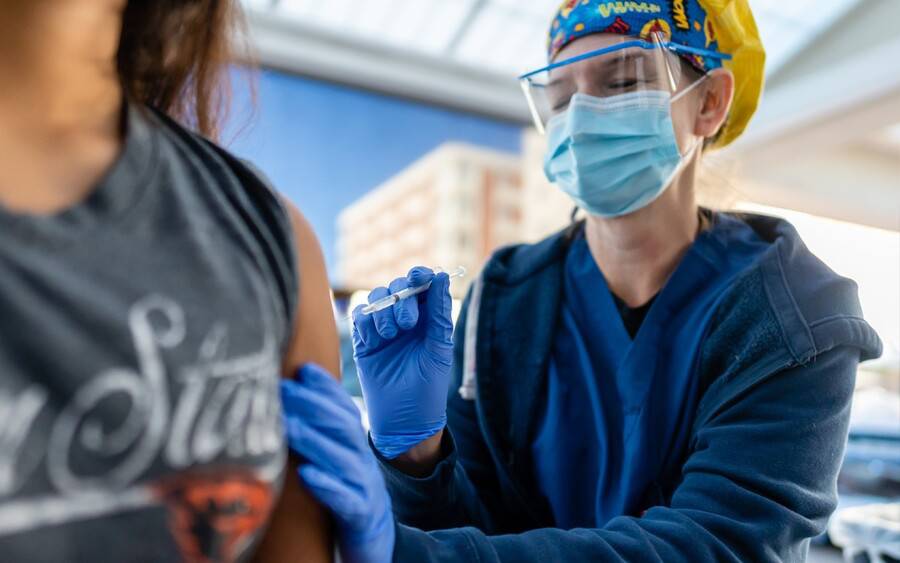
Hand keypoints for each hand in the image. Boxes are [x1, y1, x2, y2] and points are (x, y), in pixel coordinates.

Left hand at [280, 364, 393, 562]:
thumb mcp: (335, 459)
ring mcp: (364, 488)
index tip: (304, 369)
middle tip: (284, 390)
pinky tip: (307, 475)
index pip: (344, 409)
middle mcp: (361, 460)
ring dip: (314, 440)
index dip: (327, 388)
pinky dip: (328, 486)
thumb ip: (319, 434)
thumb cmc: (345, 494)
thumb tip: (289, 402)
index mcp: (354, 445)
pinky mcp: (360, 518)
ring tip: (289, 426)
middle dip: (313, 405)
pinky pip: (346, 500)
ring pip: (343, 459)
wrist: (374, 540)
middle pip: (343, 427)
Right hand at [352, 267, 453, 459]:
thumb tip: (441, 278)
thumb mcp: (439, 349)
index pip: (422, 286)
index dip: (420, 276)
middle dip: (402, 299)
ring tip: (391, 335)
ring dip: (384, 312)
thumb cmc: (428, 388)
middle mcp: (405, 320)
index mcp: (428, 319)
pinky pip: (360, 317)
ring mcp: (383, 330)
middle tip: (408, 324)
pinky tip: (375, 340)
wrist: (404, 421)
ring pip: (376, 298)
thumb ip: (439, 314)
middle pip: (397, 288)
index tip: (419, 277)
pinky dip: (366, 321)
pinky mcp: (363, 342)